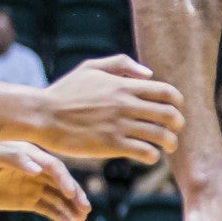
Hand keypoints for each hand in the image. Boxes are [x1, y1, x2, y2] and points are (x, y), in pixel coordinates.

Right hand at [0, 55, 184, 163]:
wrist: (43, 115)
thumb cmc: (66, 91)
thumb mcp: (91, 67)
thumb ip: (122, 64)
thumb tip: (149, 74)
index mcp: (123, 86)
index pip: (166, 92)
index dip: (177, 102)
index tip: (175, 109)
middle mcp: (125, 105)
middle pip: (169, 115)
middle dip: (178, 124)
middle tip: (175, 130)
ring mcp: (119, 126)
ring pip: (161, 136)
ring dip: (170, 143)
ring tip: (167, 146)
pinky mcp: (111, 146)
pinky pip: (145, 152)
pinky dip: (153, 156)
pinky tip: (148, 155)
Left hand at [0, 142, 91, 220]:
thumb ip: (13, 159)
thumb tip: (36, 169)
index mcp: (30, 154)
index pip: (53, 167)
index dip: (64, 179)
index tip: (71, 193)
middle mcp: (36, 169)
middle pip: (60, 182)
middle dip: (74, 194)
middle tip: (85, 208)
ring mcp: (32, 185)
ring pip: (57, 197)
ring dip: (70, 207)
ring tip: (81, 218)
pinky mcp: (27, 200)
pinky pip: (47, 208)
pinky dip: (58, 215)